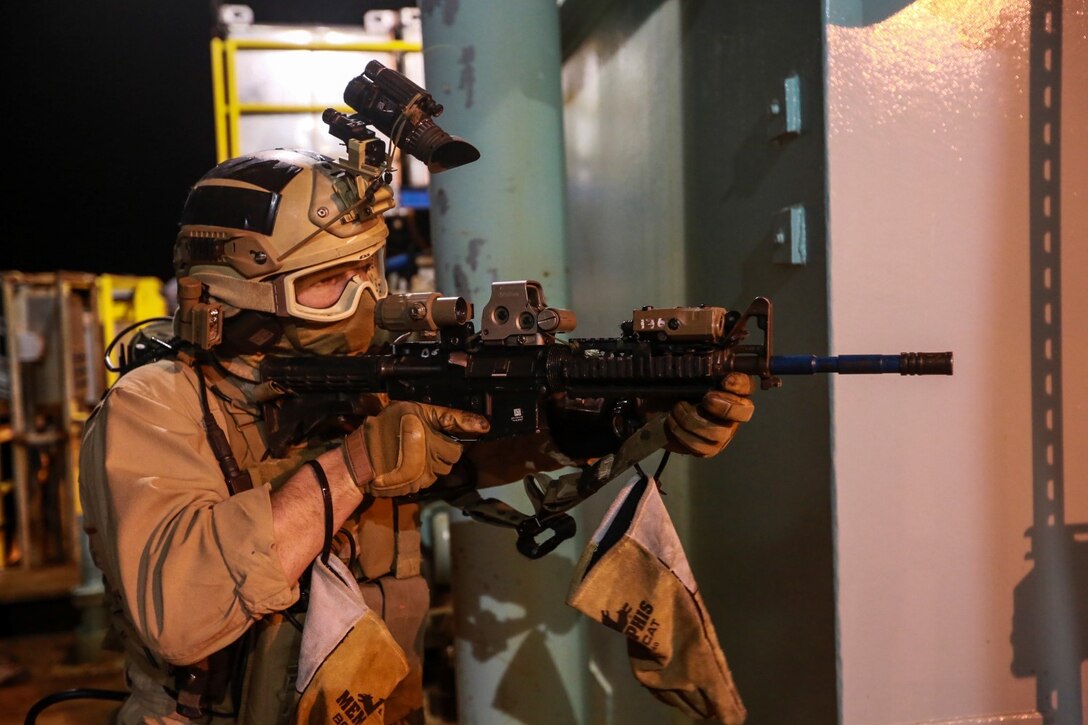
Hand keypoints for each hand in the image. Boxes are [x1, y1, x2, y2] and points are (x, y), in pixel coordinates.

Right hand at [340, 402, 489, 496]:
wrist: (361, 460)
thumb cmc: (384, 429)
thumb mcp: (413, 411)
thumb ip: (446, 416)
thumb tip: (480, 425)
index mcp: (431, 441)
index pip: (458, 446)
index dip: (468, 435)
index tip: (483, 429)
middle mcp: (431, 462)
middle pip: (451, 458)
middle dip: (444, 449)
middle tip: (428, 439)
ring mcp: (424, 477)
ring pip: (441, 469)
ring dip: (434, 461)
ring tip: (417, 450)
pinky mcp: (416, 488)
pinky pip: (428, 479)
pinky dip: (423, 471)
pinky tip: (410, 463)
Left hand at [664, 373, 753, 457]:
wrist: (657, 411)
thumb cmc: (676, 390)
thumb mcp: (686, 376)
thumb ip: (699, 368)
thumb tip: (703, 357)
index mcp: (731, 391)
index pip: (747, 385)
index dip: (740, 384)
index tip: (725, 381)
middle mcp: (733, 413)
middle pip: (744, 412)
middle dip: (725, 406)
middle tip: (706, 398)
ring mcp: (723, 433)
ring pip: (718, 433)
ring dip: (692, 420)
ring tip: (677, 408)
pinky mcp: (709, 449)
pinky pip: (700, 446)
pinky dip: (682, 433)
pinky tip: (672, 421)